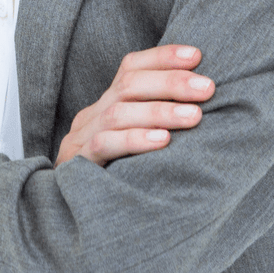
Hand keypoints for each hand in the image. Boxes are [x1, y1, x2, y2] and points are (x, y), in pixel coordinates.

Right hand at [53, 45, 214, 167]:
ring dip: (160, 111)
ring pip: (119, 112)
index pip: (131, 66)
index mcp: (108, 103)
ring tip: (194, 116)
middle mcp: (93, 114)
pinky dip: (135, 139)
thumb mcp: (135, 138)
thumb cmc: (118, 174)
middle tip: (207, 88)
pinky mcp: (77, 164)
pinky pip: (104, 145)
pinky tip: (163, 141)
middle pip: (129, 84)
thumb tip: (205, 101)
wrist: (67, 216)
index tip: (197, 56)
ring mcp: (81, 138)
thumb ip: (158, 120)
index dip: (163, 57)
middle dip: (171, 82)